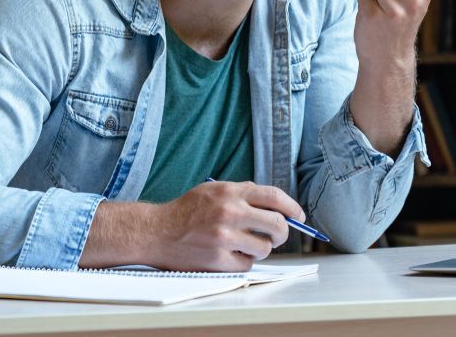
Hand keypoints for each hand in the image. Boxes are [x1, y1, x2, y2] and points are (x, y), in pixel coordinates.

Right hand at [148, 181, 304, 271]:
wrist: (157, 231)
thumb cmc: (187, 211)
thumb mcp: (213, 191)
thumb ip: (243, 194)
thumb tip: (276, 207)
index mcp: (230, 192)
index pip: (274, 197)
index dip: (292, 207)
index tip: (298, 217)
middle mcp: (229, 212)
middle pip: (276, 225)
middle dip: (282, 233)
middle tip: (276, 236)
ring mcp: (223, 237)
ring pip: (264, 248)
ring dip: (260, 249)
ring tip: (244, 245)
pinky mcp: (217, 259)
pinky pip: (247, 264)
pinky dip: (243, 261)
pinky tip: (229, 254)